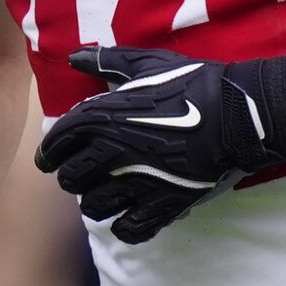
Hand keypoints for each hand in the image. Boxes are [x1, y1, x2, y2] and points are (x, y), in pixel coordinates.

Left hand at [34, 46, 284, 244]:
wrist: (237, 113)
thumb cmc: (192, 82)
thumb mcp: (146, 62)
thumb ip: (106, 61)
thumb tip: (73, 55)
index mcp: (100, 118)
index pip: (55, 146)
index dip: (49, 154)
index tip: (50, 159)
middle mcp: (110, 154)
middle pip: (70, 180)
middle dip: (74, 177)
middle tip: (85, 173)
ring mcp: (136, 183)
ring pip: (94, 207)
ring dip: (96, 201)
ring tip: (106, 194)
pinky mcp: (163, 206)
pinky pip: (128, 230)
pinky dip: (124, 226)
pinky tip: (130, 216)